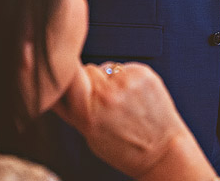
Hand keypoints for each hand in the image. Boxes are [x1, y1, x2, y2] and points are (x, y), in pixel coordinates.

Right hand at [53, 62, 214, 180]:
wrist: (162, 151)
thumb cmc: (125, 148)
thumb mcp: (88, 134)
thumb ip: (72, 108)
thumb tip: (57, 83)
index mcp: (87, 113)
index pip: (66, 76)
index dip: (64, 72)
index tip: (65, 72)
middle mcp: (105, 95)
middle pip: (86, 69)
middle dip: (90, 80)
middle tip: (104, 100)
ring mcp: (125, 82)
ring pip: (106, 67)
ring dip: (110, 79)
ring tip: (123, 101)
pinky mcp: (142, 74)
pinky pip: (125, 68)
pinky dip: (128, 78)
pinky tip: (136, 96)